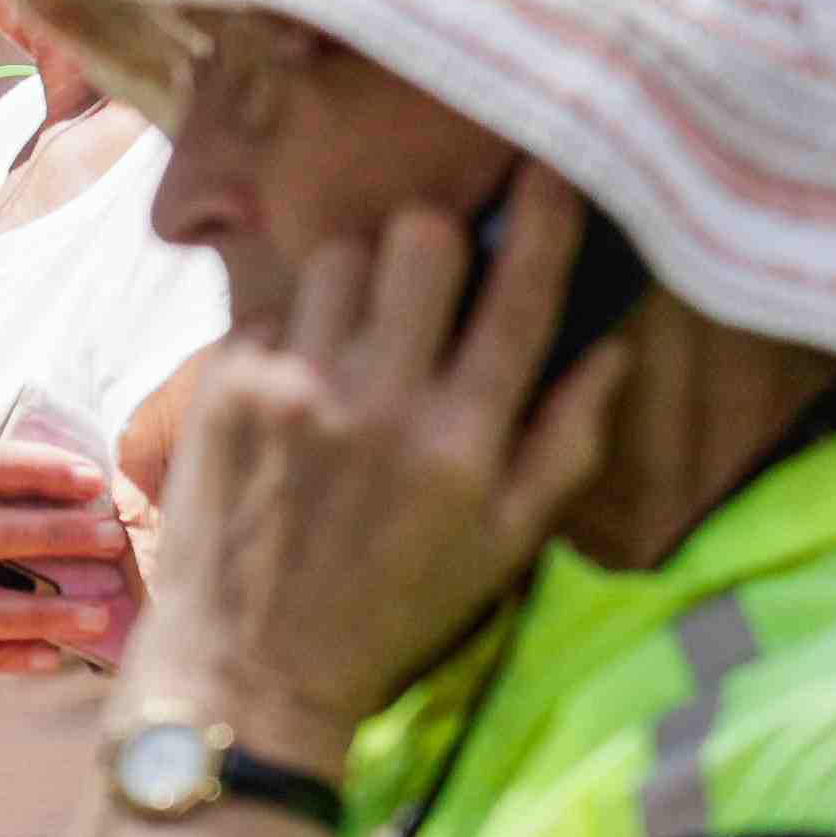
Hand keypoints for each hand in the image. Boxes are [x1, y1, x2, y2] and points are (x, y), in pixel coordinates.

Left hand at [120, 170, 626, 755]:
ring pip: (340, 256)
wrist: (248, 672)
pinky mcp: (224, 390)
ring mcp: (293, 390)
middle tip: (432, 280)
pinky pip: (273, 308)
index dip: (542, 215)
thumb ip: (566, 443)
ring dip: (362, 280)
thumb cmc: (393, 612)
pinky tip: (299, 386)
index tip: (548, 164)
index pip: (518, 294)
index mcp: (462, 443)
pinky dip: (294, 332)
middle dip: (436, 243)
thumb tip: (612, 347)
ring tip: (360, 336)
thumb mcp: (505, 547)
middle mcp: (379, 404)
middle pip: (420, 238)